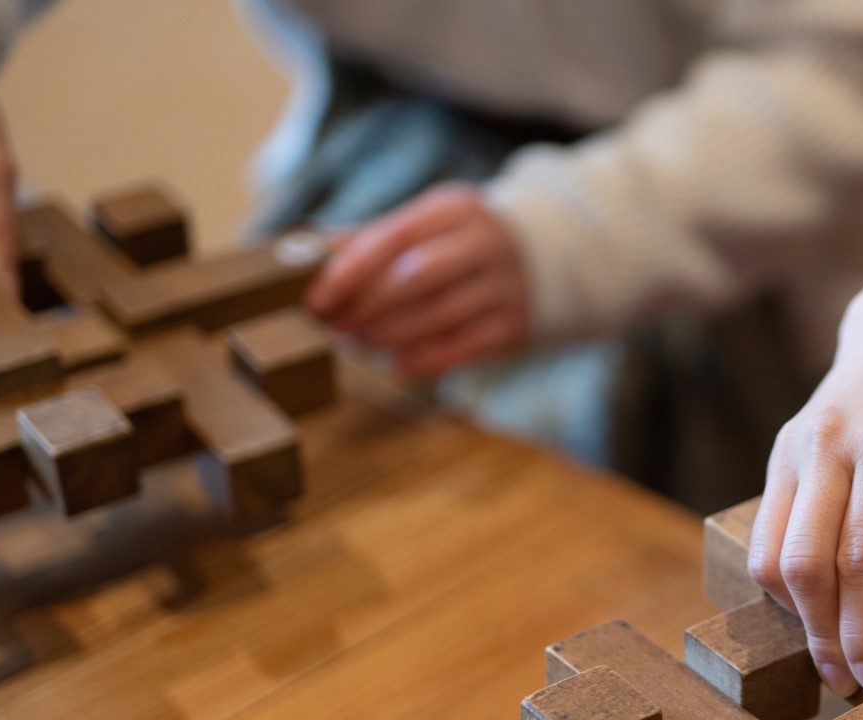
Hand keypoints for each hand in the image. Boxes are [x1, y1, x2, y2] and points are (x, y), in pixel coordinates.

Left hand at [306, 183, 528, 378]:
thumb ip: (375, 236)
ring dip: (390, 335)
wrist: (552, 259)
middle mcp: (484, 245)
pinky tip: (395, 365)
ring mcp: (504, 287)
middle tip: (336, 326)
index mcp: (454, 210)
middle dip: (368, 306)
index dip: (351, 270)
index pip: (394, 238)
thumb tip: (310, 251)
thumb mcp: (429, 224)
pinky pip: (464, 348)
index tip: (318, 298)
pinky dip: (426, 360)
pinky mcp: (515, 326)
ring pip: (439, 317)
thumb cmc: (466, 243)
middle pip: (417, 278)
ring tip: (357, 344)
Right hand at [750, 298, 862, 696]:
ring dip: (798, 617)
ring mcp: (794, 449)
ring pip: (771, 557)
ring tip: (833, 652)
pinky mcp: (776, 456)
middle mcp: (830, 446)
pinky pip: (763, 538)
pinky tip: (818, 607)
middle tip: (850, 681)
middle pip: (807, 566)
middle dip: (825, 635)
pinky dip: (785, 585)